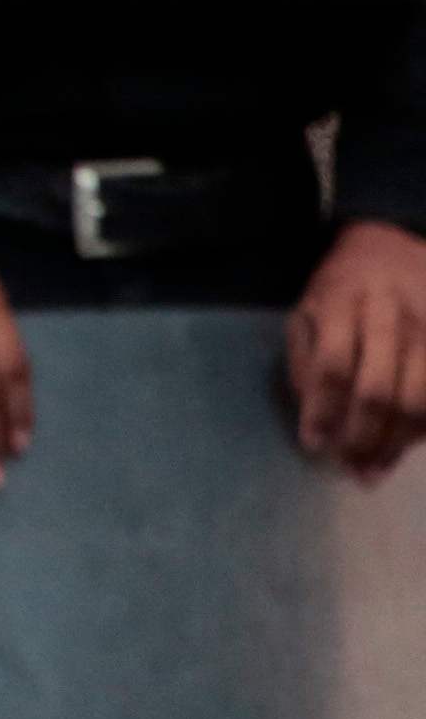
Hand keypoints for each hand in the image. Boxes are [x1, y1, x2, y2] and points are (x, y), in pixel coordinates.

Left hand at [291, 219, 425, 477]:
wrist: (395, 248)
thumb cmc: (340, 288)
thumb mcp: (306, 311)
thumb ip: (305, 361)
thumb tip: (315, 420)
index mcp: (341, 302)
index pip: (332, 366)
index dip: (322, 410)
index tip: (313, 444)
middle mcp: (390, 316)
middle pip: (377, 390)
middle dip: (362, 438)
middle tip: (348, 469)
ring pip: (417, 401)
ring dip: (396, 445)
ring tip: (374, 470)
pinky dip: (424, 431)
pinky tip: (405, 448)